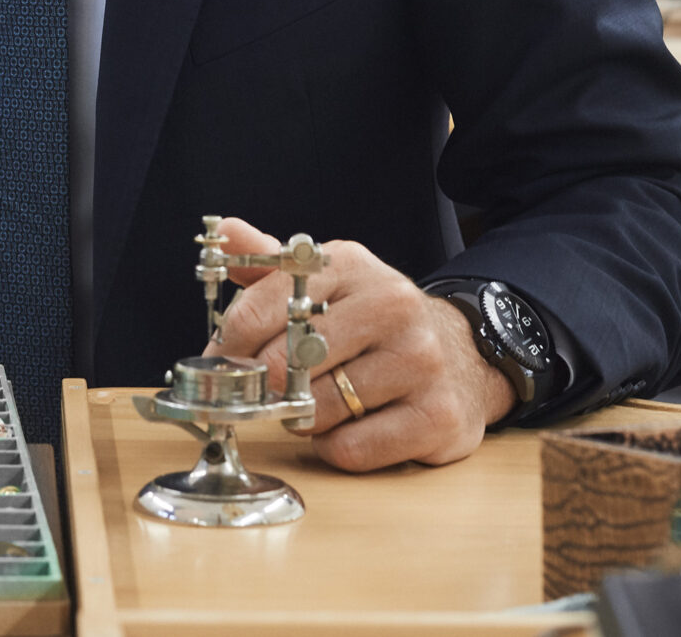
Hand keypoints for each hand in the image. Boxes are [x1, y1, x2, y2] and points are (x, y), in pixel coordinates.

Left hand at [205, 216, 512, 471]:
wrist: (459, 354)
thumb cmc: (370, 323)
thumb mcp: (322, 280)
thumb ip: (269, 262)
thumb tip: (225, 232)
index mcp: (350, 265)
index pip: (261, 308)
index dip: (228, 346)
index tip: (220, 364)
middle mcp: (391, 306)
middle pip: (286, 362)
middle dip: (264, 387)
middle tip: (264, 393)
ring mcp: (420, 361)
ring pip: (317, 410)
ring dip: (303, 418)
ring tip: (316, 402)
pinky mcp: (437, 416)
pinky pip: (353, 448)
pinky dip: (336, 447)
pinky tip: (350, 427)